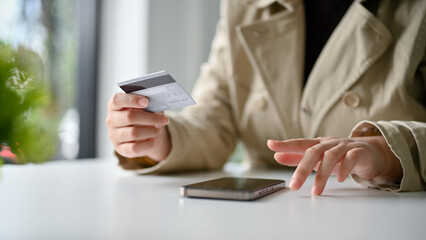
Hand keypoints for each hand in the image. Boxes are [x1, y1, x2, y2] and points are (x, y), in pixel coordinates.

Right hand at [106, 93, 170, 160]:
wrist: (144, 134)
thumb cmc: (144, 116)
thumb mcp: (146, 107)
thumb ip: (148, 104)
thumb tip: (157, 104)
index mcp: (114, 106)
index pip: (117, 100)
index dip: (132, 100)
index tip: (146, 101)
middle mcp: (111, 120)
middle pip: (129, 117)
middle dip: (150, 118)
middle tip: (164, 119)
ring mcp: (114, 135)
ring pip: (133, 133)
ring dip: (151, 131)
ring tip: (159, 129)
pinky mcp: (120, 149)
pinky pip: (134, 148)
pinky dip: (147, 144)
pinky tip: (152, 140)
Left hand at [267, 136, 401, 194]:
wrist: (370, 152)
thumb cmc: (339, 155)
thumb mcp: (317, 157)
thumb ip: (297, 157)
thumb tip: (277, 156)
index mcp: (317, 144)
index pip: (299, 143)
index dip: (285, 144)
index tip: (270, 144)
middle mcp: (329, 143)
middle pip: (313, 152)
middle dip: (302, 169)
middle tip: (294, 186)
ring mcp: (345, 146)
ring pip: (331, 157)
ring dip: (322, 175)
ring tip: (316, 191)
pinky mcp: (359, 152)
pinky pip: (351, 158)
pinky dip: (344, 169)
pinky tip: (339, 179)